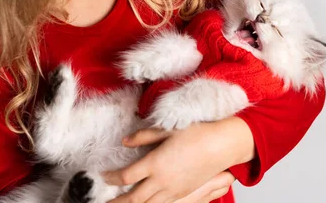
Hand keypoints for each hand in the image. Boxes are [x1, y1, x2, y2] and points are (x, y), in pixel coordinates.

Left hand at [104, 117, 253, 202]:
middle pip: (134, 198)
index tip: (104, 176)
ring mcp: (174, 189)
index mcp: (155, 163)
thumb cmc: (197, 134)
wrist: (221, 145)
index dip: (112, 178)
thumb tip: (125, 141)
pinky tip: (147, 201)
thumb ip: (143, 137)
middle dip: (118, 201)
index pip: (126, 176)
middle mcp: (162, 180)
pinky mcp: (184, 192)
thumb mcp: (167, 130)